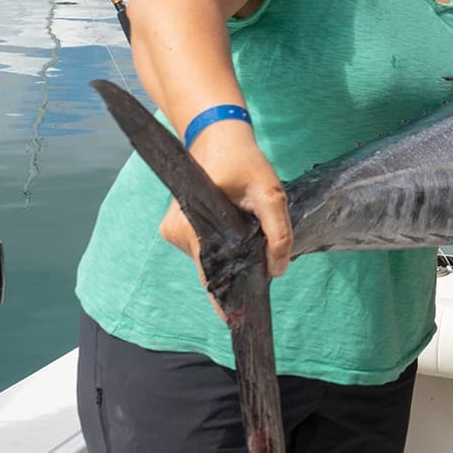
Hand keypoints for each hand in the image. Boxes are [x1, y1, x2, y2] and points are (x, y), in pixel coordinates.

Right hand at [160, 123, 292, 313]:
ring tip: (253, 248)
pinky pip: (205, 247)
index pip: (210, 275)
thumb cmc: (243, 161)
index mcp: (192, 227)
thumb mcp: (270, 192)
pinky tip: (238, 238)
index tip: (238, 319)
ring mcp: (174, 230)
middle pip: (211, 268)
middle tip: (262, 272)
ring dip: (230, 256)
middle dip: (236, 272)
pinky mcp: (179, 227)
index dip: (226, 298)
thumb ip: (278, 231)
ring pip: (209, 258)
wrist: (218, 134)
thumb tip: (278, 269)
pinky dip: (222, 247)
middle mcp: (176, 233)